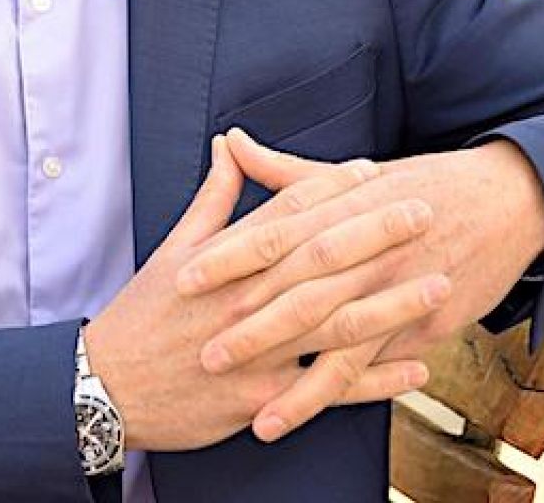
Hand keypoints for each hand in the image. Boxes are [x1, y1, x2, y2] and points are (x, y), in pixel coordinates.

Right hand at [84, 136, 435, 451]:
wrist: (105, 386)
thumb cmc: (142, 316)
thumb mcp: (173, 250)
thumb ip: (213, 198)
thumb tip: (230, 144)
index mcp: (225, 260)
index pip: (286, 214)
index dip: (331, 190)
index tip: (374, 172)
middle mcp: (245, 300)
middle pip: (319, 259)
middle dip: (375, 234)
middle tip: (424, 211)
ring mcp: (256, 350)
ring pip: (332, 322)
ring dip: (389, 304)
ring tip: (437, 285)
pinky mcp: (261, 398)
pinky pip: (326, 389)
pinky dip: (373, 381)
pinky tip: (415, 367)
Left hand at [185, 130, 543, 374]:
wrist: (509, 200)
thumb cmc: (424, 183)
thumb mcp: (355, 173)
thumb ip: (287, 170)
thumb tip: (230, 141)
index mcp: (344, 207)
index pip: (276, 231)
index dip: (230, 255)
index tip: (185, 274)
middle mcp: (368, 248)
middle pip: (301, 288)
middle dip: (251, 323)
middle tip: (201, 348)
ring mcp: (397, 288)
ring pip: (337, 336)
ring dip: (292, 374)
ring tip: (248, 403)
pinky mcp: (424, 323)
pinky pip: (376, 363)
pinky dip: (341, 391)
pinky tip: (304, 414)